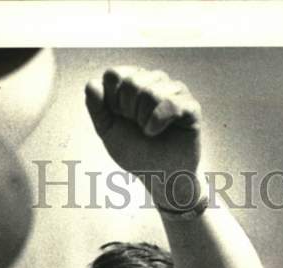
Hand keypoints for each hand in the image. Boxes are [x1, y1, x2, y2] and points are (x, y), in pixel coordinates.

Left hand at [85, 66, 202, 209]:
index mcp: (135, 82)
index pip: (113, 75)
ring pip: (150, 92)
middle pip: (131, 82)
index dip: (111, 100)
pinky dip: (157, 121)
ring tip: (149, 131)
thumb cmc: (136, 153)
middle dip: (128, 111)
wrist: (159, 177)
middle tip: (137, 127)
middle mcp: (155, 81)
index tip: (119, 118)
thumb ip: (97, 108)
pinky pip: (170, 103)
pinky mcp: (190, 106)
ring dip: (143, 119)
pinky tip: (156, 132)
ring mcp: (175, 91)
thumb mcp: (108, 132)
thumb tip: (92, 83)